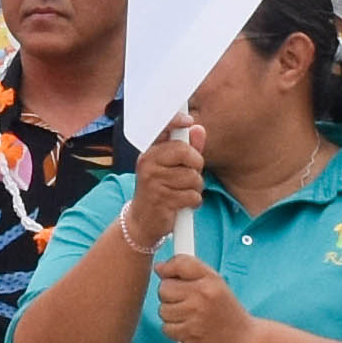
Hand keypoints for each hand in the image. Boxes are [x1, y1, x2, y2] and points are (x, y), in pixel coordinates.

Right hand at [123, 118, 206, 243]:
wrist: (143, 221)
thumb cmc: (160, 190)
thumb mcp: (172, 168)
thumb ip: (188, 148)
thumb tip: (198, 129)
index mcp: (149, 153)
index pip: (161, 129)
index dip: (175, 121)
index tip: (187, 121)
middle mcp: (147, 163)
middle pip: (186, 152)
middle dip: (196, 164)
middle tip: (190, 173)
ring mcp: (153, 181)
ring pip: (193, 177)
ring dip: (195, 188)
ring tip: (182, 192)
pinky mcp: (162, 200)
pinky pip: (192, 196)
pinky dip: (193, 202)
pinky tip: (181, 205)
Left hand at [147, 245, 251, 342]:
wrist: (241, 341)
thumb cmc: (227, 312)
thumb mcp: (216, 284)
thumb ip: (189, 270)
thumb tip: (159, 267)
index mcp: (211, 280)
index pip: (180, 263)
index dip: (168, 267)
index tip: (165, 273)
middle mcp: (202, 296)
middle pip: (164, 288)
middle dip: (169, 294)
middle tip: (184, 300)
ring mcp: (195, 316)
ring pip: (163, 309)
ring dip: (171, 314)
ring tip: (188, 316)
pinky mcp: (188, 335)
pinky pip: (166, 328)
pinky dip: (174, 329)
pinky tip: (188, 327)